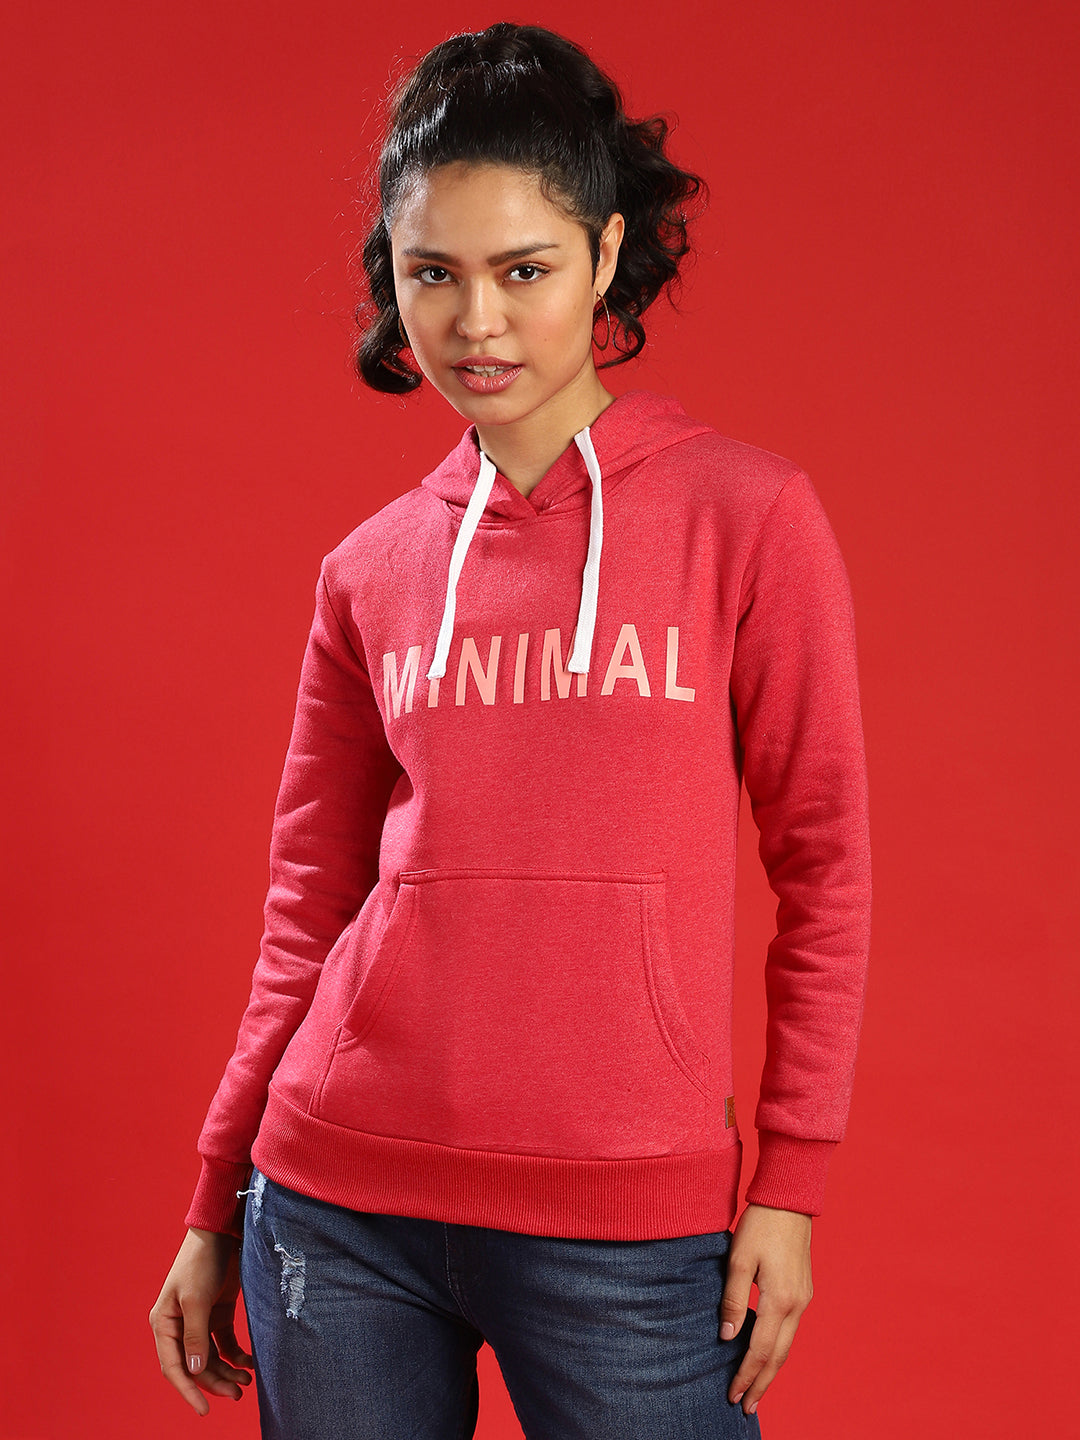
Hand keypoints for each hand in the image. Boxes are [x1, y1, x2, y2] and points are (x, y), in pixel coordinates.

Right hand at [149, 1226, 254, 1415]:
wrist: (222, 1230)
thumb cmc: (202, 1261)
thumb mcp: (197, 1298)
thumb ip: (196, 1335)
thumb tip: (196, 1370)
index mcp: (164, 1323)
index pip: (173, 1366)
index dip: (188, 1390)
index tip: (204, 1411)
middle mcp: (179, 1325)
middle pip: (195, 1365)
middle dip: (215, 1383)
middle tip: (238, 1394)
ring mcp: (199, 1320)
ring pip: (211, 1357)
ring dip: (227, 1372)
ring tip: (246, 1383)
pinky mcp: (218, 1312)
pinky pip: (225, 1343)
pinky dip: (236, 1355)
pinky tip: (249, 1363)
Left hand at [721, 1202, 812, 1418]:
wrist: (789, 1200)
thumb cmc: (760, 1225)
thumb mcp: (738, 1259)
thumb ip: (732, 1300)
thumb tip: (727, 1337)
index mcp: (780, 1299)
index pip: (760, 1350)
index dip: (745, 1375)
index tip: (732, 1395)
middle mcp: (797, 1305)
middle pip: (779, 1356)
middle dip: (762, 1384)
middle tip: (745, 1406)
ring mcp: (803, 1299)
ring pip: (787, 1345)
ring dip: (771, 1369)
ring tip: (755, 1388)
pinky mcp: (803, 1291)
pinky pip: (791, 1330)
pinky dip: (778, 1349)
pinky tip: (766, 1354)